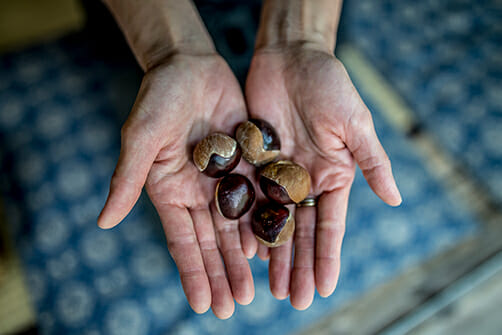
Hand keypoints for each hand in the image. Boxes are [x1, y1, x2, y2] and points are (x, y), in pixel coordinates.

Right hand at [98, 53, 253, 318]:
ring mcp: (224, 181)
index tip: (204, 304)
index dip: (193, 273)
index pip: (183, 241)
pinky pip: (259, 199)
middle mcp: (198, 193)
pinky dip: (265, 223)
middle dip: (223, 273)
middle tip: (235, 306)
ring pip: (237, 227)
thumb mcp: (141, 138)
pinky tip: (274, 247)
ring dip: (245, 258)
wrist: (189, 66)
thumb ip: (126, 179)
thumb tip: (103, 222)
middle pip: (213, 241)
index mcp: (170, 192)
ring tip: (255, 289)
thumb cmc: (158, 98)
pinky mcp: (247, 165)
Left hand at [244, 44, 401, 308]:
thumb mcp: (354, 124)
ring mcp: (276, 175)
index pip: (329, 226)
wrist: (292, 58)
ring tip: (269, 288)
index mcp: (332, 176)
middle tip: (292, 301)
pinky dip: (246, 225)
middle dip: (297, 266)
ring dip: (272, 255)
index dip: (326, 258)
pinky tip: (244, 250)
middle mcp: (304, 181)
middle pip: (300, 232)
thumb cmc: (329, 86)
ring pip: (273, 223)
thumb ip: (371, 163)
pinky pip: (248, 200)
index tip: (322, 288)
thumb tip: (396, 200)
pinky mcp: (252, 163)